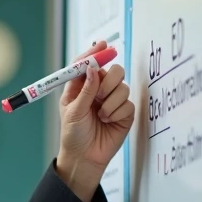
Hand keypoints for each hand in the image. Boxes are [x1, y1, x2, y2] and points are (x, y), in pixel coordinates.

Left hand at [57, 39, 135, 201]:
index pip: (88, 64)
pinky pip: (128, 102)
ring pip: (122, 86)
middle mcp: (98, 90)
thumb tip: (94, 70)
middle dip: (109, 79)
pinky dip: (117, 112)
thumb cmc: (73, 134)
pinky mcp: (124, 112)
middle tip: (100, 94)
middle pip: (113, 70)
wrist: (85, 157)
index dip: (95, 53)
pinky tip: (108, 121)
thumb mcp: (74, 111)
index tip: (102, 45)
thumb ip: (85, 90)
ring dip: (111, 100)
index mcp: (81, 87)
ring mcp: (112, 100)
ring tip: (101, 115)